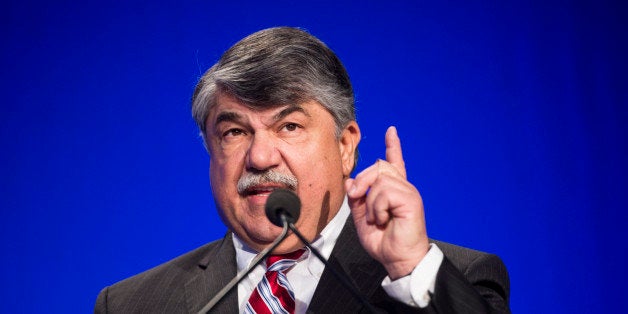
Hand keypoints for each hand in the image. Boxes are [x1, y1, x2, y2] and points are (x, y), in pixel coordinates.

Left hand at [345, 126, 429, 279]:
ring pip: (379, 179)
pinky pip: (385, 192)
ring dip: (371, 201)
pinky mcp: (411, 199)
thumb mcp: (362, 217)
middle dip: (362, 180)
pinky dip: (378, 207)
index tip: (391, 131)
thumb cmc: (384, 242)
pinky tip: (384, 219)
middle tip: (356, 197)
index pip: (394, 163)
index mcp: (393, 191)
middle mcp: (403, 188)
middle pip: (379, 166)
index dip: (392, 146)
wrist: (397, 259)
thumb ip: (357, 199)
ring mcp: (408, 192)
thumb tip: (350, 181)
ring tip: (377, 218)